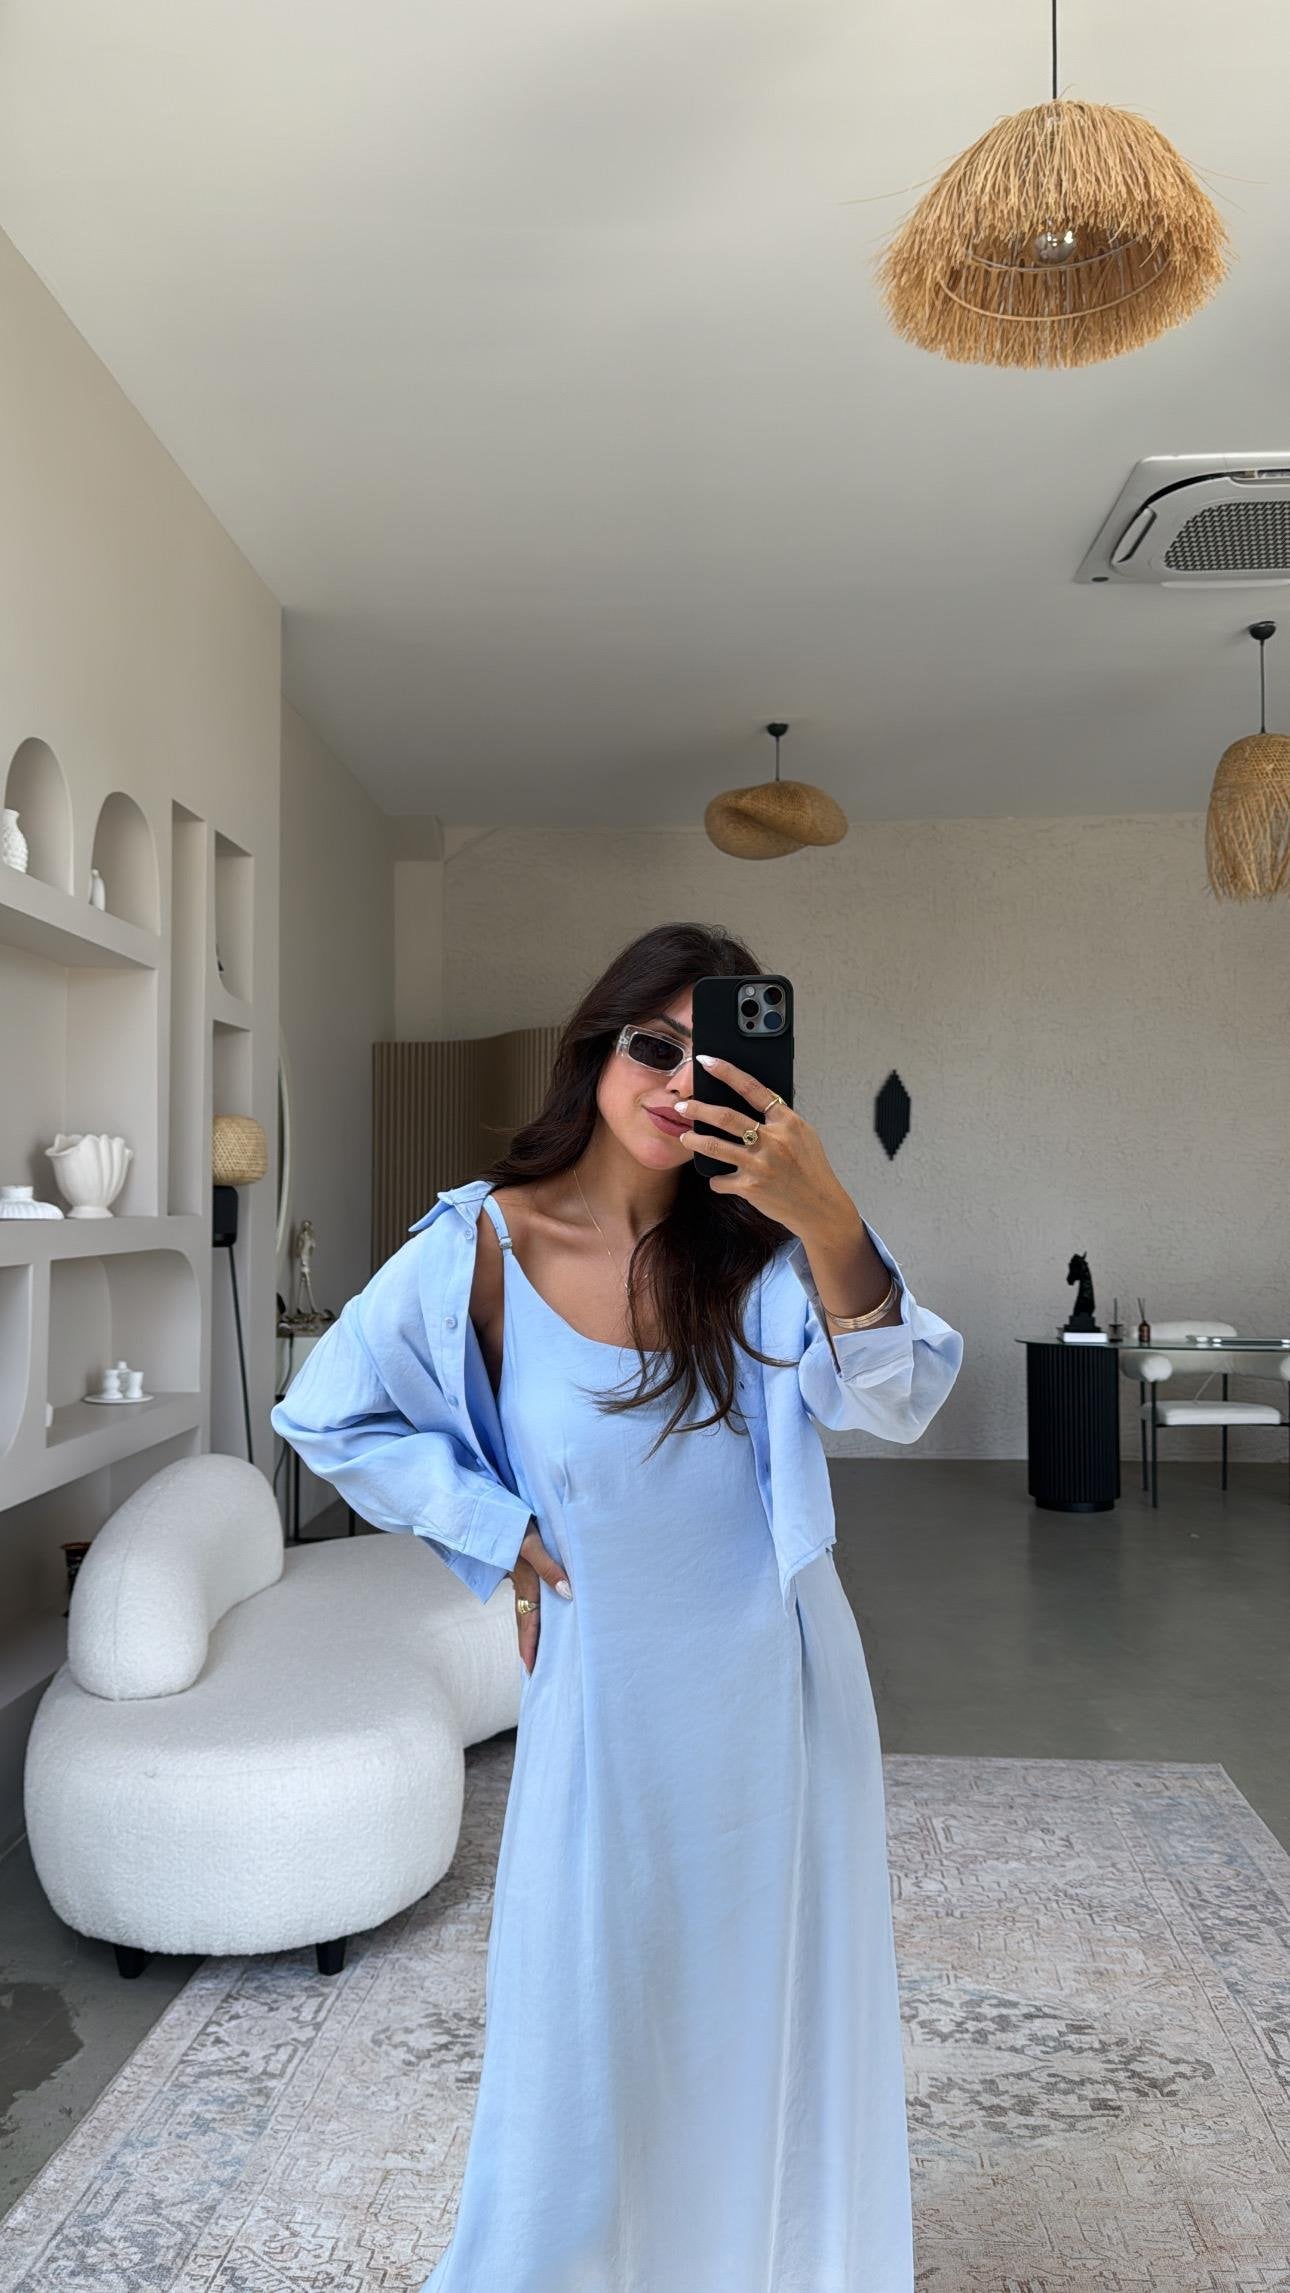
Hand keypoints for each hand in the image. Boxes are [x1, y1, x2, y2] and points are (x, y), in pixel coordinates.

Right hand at [507, 1520, 572, 1674]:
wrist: (493, 1504)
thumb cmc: (514, 1523)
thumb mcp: (532, 1543)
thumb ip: (548, 1567)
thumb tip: (566, 1592)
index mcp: (523, 1582)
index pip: (527, 1621)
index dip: (529, 1646)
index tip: (531, 1669)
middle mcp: (521, 1582)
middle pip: (525, 1619)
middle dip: (529, 1644)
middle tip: (535, 1668)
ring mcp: (521, 1575)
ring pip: (527, 1607)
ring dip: (533, 1627)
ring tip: (540, 1646)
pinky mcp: (523, 1565)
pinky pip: (531, 1594)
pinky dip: (537, 1608)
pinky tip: (544, 1610)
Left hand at [673, 1053, 857, 1242]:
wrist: (821, 1207)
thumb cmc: (811, 1169)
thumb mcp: (803, 1136)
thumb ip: (780, 1120)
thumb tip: (752, 1103)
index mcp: (787, 1122)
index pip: (752, 1088)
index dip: (727, 1072)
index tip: (707, 1061)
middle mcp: (773, 1140)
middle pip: (726, 1117)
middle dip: (698, 1109)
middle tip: (683, 1106)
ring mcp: (761, 1164)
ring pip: (715, 1146)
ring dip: (695, 1140)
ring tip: (685, 1136)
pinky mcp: (751, 1187)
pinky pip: (720, 1180)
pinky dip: (717, 1180)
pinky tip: (719, 1180)